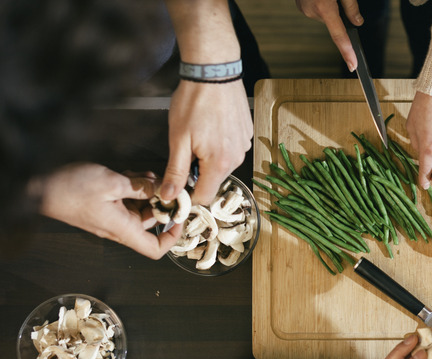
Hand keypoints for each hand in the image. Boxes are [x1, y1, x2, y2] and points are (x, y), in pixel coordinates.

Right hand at [38, 163, 181, 258]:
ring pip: (140, 206)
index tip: (180, 218)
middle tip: (168, 184)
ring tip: (148, 175)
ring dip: (148, 191)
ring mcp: (111, 215)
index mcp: (123, 229)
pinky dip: (134, 187)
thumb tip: (161, 190)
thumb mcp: (112, 183)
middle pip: (151, 222)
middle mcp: (119, 226)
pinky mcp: (104, 204)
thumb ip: (140, 187)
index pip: (155, 249)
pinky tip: (134, 174)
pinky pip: (127, 199)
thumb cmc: (71, 189)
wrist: (39, 185)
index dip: (172, 238)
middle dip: (162, 203)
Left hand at [164, 79, 251, 205]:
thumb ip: (175, 171)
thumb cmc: (194, 102)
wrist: (214, 72)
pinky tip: (212, 127)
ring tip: (200, 134)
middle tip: (185, 149)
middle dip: (198, 173)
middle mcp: (236, 158)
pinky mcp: (246, 134)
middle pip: (214, 180)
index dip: (188, 194)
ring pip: (222, 165)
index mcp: (219, 163)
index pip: (204, 197)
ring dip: (209, 158)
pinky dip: (220, 145)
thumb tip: (168, 196)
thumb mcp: (178, 139)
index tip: (176, 183)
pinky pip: (231, 150)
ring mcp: (244, 145)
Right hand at [296, 0, 361, 70]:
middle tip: (339, 0)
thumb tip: (357, 21)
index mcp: (324, 7)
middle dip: (338, 15)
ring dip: (329, 8)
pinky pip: (316, 11)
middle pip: (333, 24)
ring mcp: (304, 9)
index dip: (347, 53)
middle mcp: (312, 11)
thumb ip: (351, 6)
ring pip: (324, 17)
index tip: (352, 65)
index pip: (339, 37)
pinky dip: (321, 5)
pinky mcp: (300, 6)